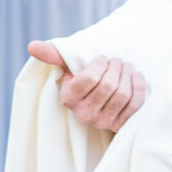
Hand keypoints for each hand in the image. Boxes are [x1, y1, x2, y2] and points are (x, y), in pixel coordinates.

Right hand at [29, 42, 147, 131]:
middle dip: (117, 69)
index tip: (104, 59)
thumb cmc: (86, 78)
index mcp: (68, 99)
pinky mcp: (120, 126)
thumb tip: (32, 46)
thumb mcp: (70, 67)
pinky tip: (136, 77)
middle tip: (119, 61)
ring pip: (122, 95)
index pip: (89, 79)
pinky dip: (138, 87)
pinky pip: (135, 104)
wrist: (106, 97)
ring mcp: (102, 122)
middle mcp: (83, 114)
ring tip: (127, 67)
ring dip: (128, 76)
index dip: (101, 65)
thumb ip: (54, 55)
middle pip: (108, 86)